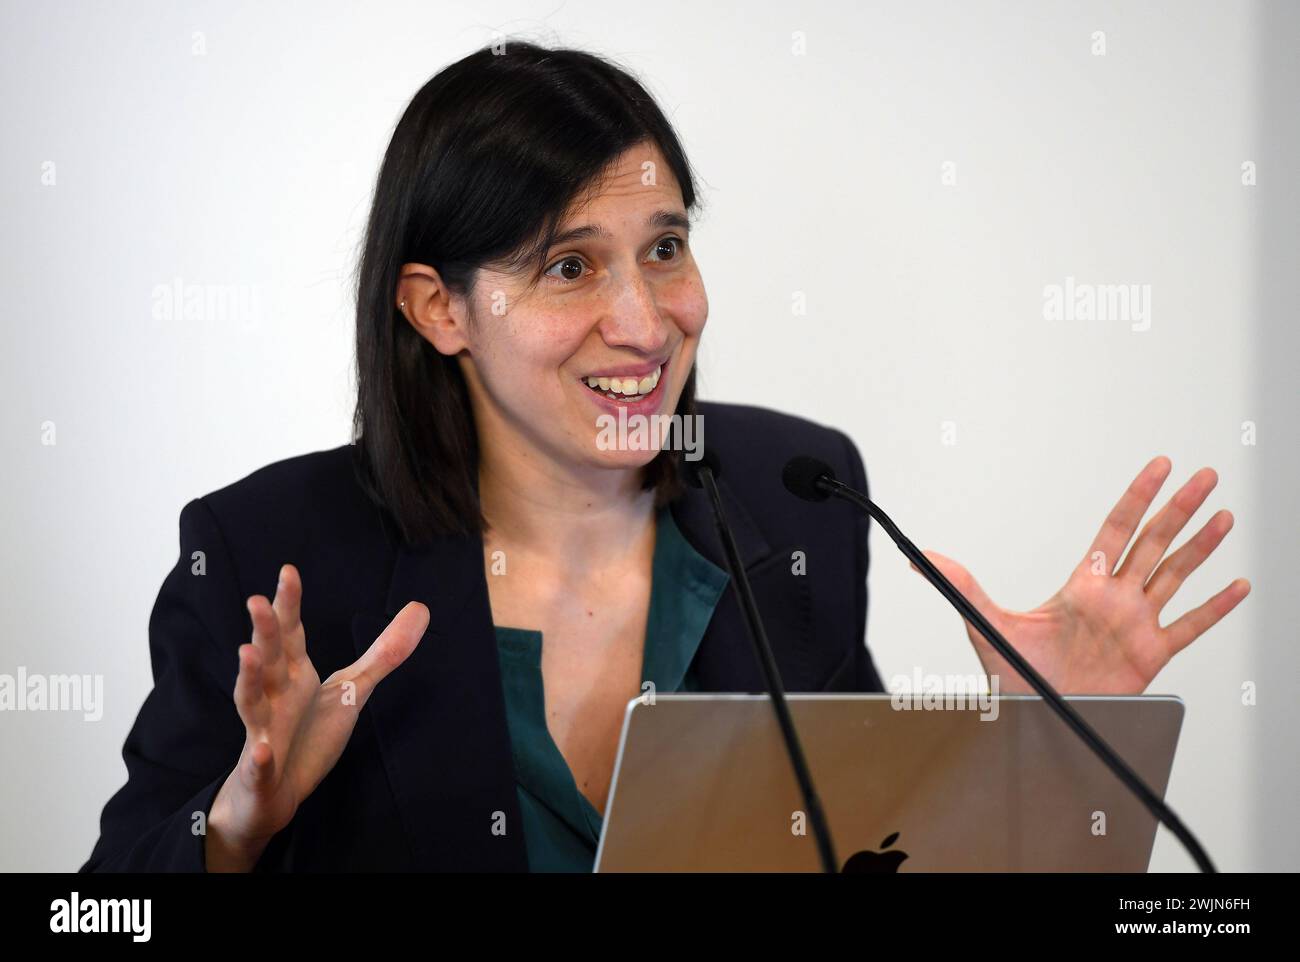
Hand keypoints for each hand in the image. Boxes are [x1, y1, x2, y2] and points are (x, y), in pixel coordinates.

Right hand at [205, 564, 428, 870]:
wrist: (276, 792)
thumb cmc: (307, 733)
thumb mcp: (351, 690)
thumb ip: (384, 653)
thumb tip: (421, 607)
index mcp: (293, 673)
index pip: (290, 633)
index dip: (290, 603)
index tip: (289, 571)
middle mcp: (273, 695)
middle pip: (267, 657)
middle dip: (263, 629)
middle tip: (257, 599)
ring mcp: (262, 731)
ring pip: (249, 701)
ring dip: (246, 679)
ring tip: (245, 654)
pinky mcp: (260, 770)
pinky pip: (258, 764)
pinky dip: (258, 759)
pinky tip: (262, 750)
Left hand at [916, 457, 1249, 694]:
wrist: (1034, 718)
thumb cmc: (1014, 674)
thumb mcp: (985, 624)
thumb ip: (962, 586)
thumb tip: (926, 557)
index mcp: (1082, 586)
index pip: (1116, 529)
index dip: (1138, 496)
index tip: (1159, 467)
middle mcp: (1114, 599)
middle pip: (1153, 542)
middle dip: (1179, 509)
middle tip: (1205, 476)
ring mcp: (1136, 625)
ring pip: (1176, 575)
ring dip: (1201, 547)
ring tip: (1224, 516)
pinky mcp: (1151, 657)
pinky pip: (1190, 628)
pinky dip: (1215, 609)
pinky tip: (1237, 587)